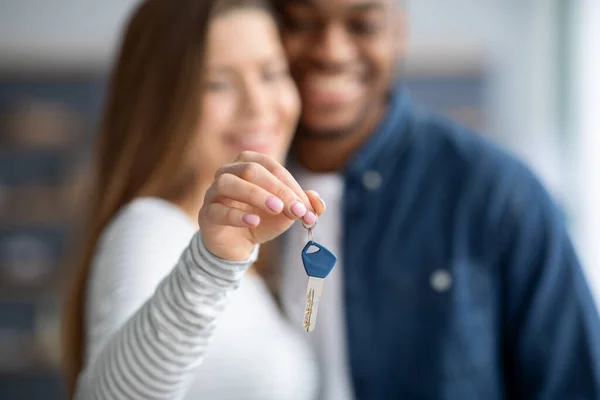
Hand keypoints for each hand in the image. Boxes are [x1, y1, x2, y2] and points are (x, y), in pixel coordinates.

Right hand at [198, 151, 325, 260]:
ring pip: (228, 183)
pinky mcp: (206, 214)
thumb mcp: (287, 213)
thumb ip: (304, 205)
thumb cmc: (261, 219)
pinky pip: (217, 210)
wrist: (237, 245)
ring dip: (255, 194)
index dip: (291, 185)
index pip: (271, 167)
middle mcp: (228, 173)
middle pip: (250, 170)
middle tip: (296, 210)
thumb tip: (319, 204)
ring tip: (277, 210)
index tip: (306, 207)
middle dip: (277, 189)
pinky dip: (237, 215)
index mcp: (248, 164)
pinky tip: (254, 222)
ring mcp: (213, 192)